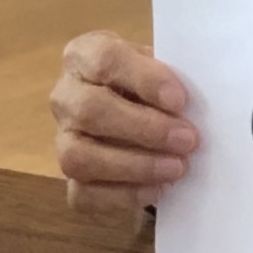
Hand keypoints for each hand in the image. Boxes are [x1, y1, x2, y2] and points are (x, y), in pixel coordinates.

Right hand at [52, 32, 198, 197]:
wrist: (138, 113)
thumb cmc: (151, 85)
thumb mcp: (159, 68)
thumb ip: (169, 79)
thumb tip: (189, 108)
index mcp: (83, 56)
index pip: (104, 60)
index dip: (144, 80)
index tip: (179, 99)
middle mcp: (65, 97)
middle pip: (89, 111)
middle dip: (143, 128)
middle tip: (186, 140)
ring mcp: (63, 140)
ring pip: (78, 157)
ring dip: (132, 166)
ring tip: (176, 168)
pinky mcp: (71, 179)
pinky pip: (84, 194)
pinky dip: (122, 196)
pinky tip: (157, 190)